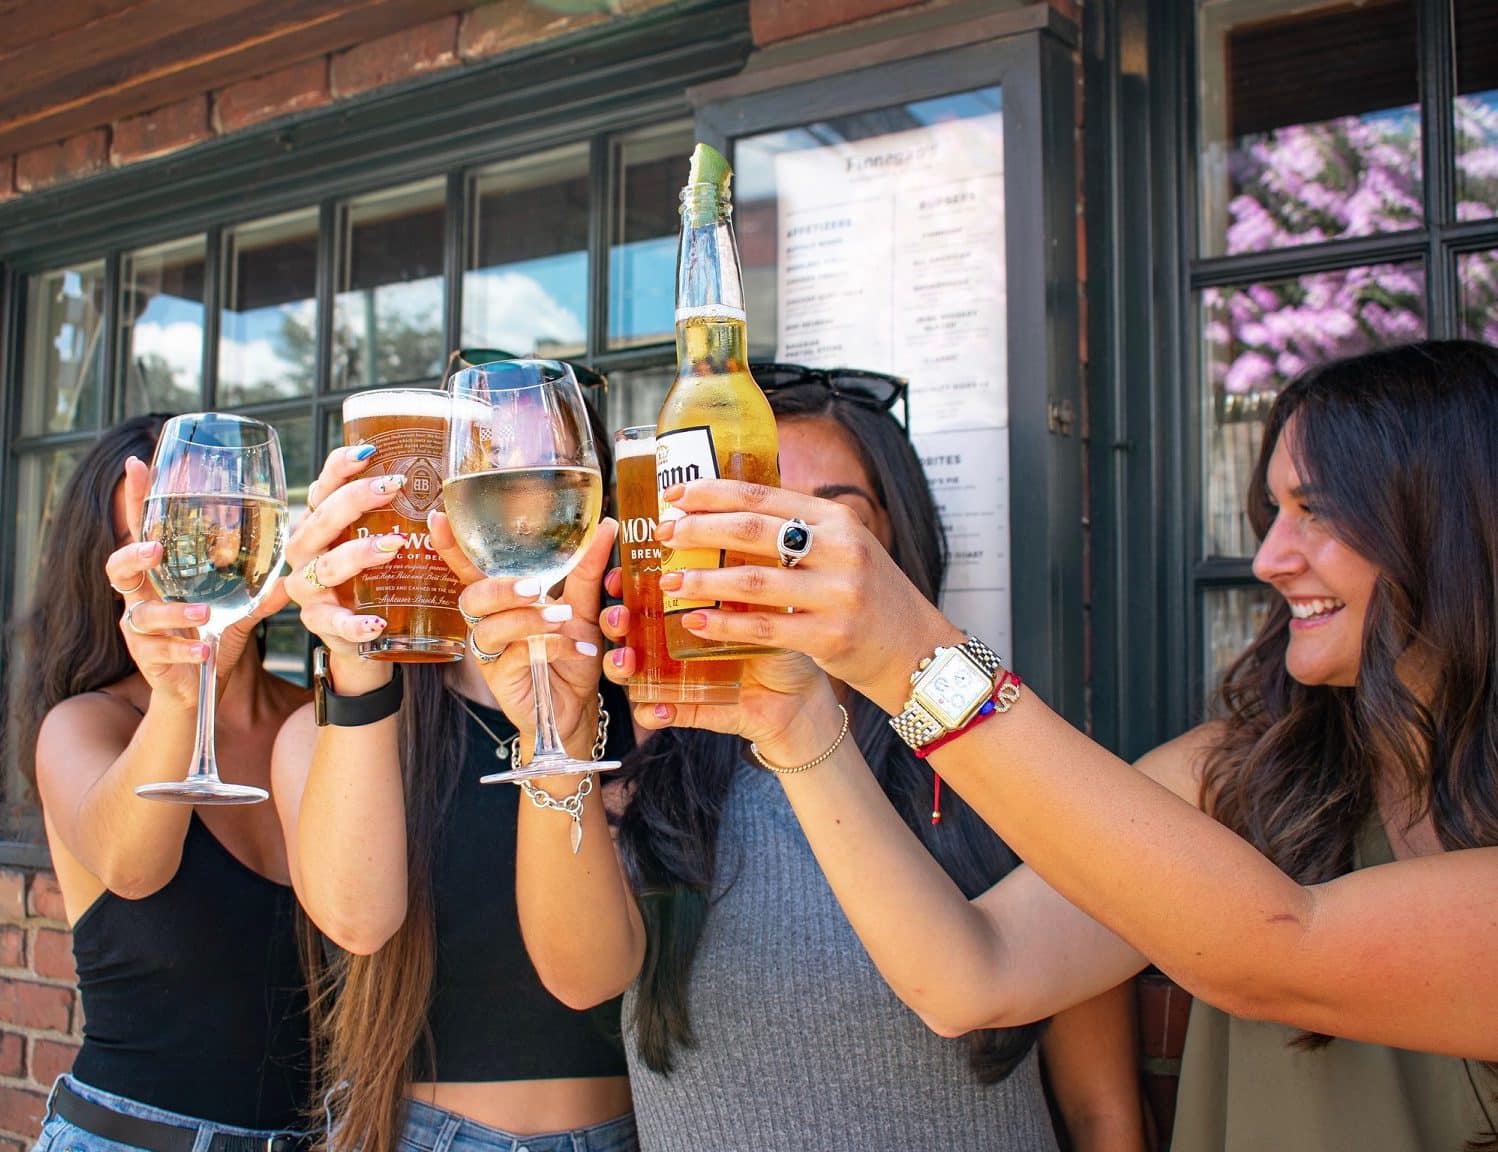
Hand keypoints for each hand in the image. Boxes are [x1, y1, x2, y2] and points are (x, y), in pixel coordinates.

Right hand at [109, 456, 287, 707]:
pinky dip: (185, 649)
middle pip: (118, 566)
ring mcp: (139, 627)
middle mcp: (143, 595)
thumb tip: (298, 568)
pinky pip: (159, 651)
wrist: (198, 688)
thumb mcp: (241, 608)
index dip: (136, 497)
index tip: (135, 463)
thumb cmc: (213, 636)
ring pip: (141, 612)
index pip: (143, 528)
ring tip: (204, 614)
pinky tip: (205, 649)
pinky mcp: (145, 658)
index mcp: (162, 574)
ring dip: (173, 612)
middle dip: (133, 555)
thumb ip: (263, 589)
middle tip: (156, 550)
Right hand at [284, 446, 405, 660]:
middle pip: (321, 522)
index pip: (322, 489)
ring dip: (358, 554)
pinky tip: (376, 622)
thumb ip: (394, 515)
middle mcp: (307, 552)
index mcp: (319, 525)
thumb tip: (431, 478)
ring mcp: (310, 589)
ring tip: (393, 546)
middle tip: (392, 488)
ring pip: (327, 567)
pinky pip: (334, 623)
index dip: (339, 468)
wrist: (368, 635)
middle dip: (354, 501)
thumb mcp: (380, 542)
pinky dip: (354, 624)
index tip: (368, 452)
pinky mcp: (321, 624)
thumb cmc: (375, 579)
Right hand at [429, 512, 614, 759]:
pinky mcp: (500, 677)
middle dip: (501, 587)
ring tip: (562, 617)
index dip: (451, 545)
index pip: (471, 567)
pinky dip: (550, 646)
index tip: (439, 518)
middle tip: (536, 588)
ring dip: (528, 618)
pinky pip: (516, 655)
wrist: (578, 704)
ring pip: (491, 626)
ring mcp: (491, 650)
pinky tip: (577, 649)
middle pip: (472, 596)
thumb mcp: (585, 606)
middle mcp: (489, 620)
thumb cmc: (571, 653)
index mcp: (503, 597)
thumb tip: (605, 526)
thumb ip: (588, 568)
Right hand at [596, 566, 836, 751]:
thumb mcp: (764, 594)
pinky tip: (661, 708)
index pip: (636, 586)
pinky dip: (653, 710)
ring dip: (620, 665)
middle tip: (621, 614)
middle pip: (623, 626)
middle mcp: (667, 637)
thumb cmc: (780, 631)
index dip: (619, 579)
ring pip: (627, 669)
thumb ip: (745, 566)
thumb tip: (737, 524)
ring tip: (629, 661)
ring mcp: (671, 674)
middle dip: (614, 619)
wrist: (798, 691)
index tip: (615, 571)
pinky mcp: (684, 707)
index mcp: (680, 601)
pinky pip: (656, 710)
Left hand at [652, 480, 959, 709]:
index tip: (674, 496)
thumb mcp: (845, 548)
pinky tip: (695, 623)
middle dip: (700, 530)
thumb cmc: (868, 596)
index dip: (713, 492)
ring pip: (752, 581)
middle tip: (663, 535)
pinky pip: (763, 627)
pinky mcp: (830, 635)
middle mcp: (841, 549)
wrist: (915, 649)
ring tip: (670, 580)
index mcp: (837, 519)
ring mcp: (838, 593)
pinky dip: (723, 625)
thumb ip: (800, 529)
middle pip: (752, 530)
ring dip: (704, 580)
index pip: (763, 494)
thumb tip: (731, 508)